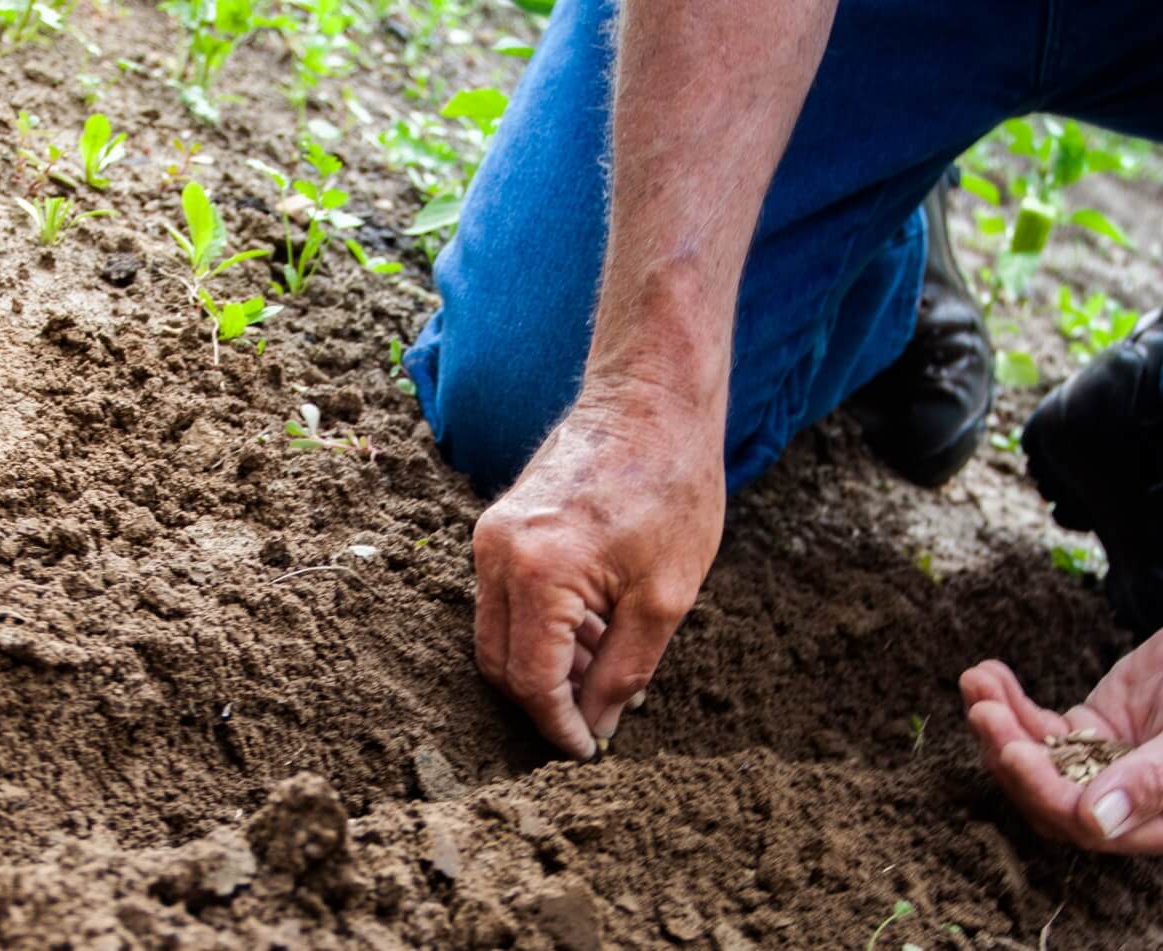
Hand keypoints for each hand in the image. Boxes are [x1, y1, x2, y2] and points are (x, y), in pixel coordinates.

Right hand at [470, 394, 724, 757]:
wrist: (651, 401)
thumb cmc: (671, 488)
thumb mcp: (665, 597)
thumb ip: (624, 671)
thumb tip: (597, 725)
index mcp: (538, 573)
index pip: (531, 680)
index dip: (558, 726)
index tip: (588, 752)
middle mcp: (497, 554)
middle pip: (500, 663)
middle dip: (544, 702)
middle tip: (595, 722)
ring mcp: (490, 536)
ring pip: (498, 634)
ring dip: (544, 665)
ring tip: (606, 671)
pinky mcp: (498, 525)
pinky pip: (504, 599)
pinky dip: (540, 628)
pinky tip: (593, 632)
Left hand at [959, 605, 1162, 854]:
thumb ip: (1156, 779)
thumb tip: (1097, 822)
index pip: (1094, 828)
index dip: (1048, 794)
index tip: (1014, 750)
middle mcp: (1136, 808)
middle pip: (1054, 800)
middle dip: (1012, 758)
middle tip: (983, 713)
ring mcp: (1108, 769)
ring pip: (1039, 764)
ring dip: (1001, 728)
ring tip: (976, 684)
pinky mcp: (1091, 732)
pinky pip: (1040, 728)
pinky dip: (1011, 705)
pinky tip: (988, 675)